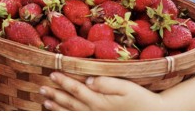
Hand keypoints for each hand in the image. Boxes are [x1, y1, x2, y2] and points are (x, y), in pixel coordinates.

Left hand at [40, 72, 160, 110]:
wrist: (153, 116)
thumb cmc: (141, 99)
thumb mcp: (126, 87)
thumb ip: (107, 83)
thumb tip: (89, 79)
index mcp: (100, 101)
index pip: (77, 90)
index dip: (64, 81)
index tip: (52, 73)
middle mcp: (95, 112)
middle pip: (71, 102)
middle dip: (55, 94)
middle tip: (41, 87)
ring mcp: (96, 119)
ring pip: (72, 113)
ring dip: (57, 107)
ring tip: (45, 100)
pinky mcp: (100, 122)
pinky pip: (79, 121)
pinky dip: (67, 118)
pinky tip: (60, 114)